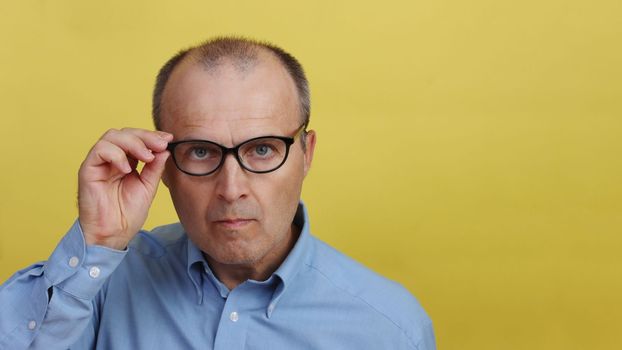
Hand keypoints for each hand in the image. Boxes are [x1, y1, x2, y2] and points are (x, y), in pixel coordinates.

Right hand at [78, 128, 172, 249]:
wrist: (113, 234)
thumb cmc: (127, 214)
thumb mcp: (148, 187)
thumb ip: (155, 168)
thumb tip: (164, 149)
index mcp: (126, 161)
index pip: (136, 139)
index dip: (152, 135)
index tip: (169, 139)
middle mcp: (111, 159)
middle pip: (125, 133)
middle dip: (145, 136)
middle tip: (160, 145)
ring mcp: (99, 163)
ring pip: (112, 136)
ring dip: (133, 143)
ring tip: (146, 157)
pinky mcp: (88, 170)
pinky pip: (99, 150)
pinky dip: (116, 155)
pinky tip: (127, 169)